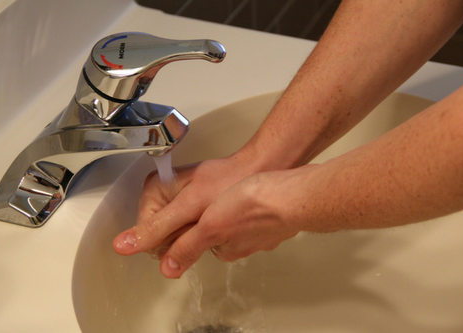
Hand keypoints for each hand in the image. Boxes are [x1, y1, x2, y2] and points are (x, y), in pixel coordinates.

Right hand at [112, 154, 261, 263]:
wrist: (256, 173)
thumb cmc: (228, 182)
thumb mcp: (189, 208)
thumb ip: (158, 229)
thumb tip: (124, 246)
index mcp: (152, 191)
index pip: (146, 235)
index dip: (169, 239)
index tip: (189, 226)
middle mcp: (161, 198)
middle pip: (160, 239)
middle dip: (182, 236)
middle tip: (201, 220)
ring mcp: (176, 205)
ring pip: (176, 239)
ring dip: (193, 235)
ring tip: (209, 218)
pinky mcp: (191, 212)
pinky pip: (189, 234)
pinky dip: (202, 233)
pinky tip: (213, 222)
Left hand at [155, 167, 312, 277]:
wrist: (295, 193)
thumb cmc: (257, 206)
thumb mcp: (210, 225)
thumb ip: (187, 246)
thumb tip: (167, 269)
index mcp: (224, 248)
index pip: (195, 243)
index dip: (184, 225)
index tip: (184, 207)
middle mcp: (243, 244)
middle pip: (215, 234)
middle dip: (207, 217)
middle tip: (203, 196)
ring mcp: (260, 231)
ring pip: (235, 222)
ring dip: (228, 208)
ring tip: (226, 190)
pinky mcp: (272, 217)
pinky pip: (253, 212)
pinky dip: (248, 202)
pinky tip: (248, 189)